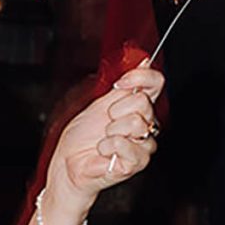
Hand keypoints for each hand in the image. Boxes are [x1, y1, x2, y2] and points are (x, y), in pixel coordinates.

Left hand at [47, 62, 164, 213]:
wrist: (69, 164)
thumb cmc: (82, 138)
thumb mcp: (100, 103)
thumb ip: (123, 85)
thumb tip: (142, 61)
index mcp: (137, 107)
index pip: (155, 83)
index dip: (141, 77)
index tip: (120, 83)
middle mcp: (145, 124)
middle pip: (143, 102)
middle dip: (116, 110)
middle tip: (105, 123)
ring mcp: (144, 144)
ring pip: (136, 123)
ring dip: (111, 131)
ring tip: (103, 139)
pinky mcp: (138, 162)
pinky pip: (126, 143)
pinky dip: (108, 146)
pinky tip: (103, 151)